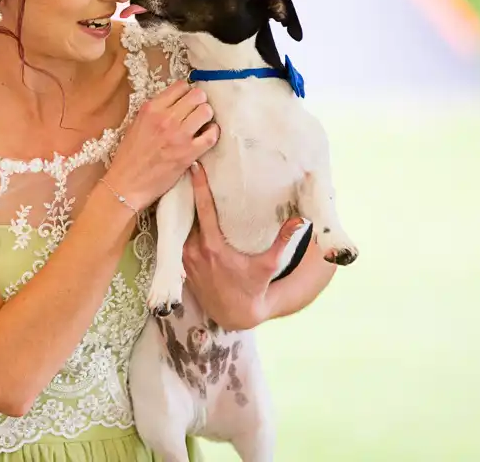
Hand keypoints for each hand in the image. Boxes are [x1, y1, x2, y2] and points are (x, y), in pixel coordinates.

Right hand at [105, 81, 219, 211]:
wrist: (127, 183)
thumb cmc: (129, 156)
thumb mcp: (137, 124)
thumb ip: (155, 111)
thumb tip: (176, 103)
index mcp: (151, 109)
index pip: (181, 86)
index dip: (187, 92)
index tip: (186, 100)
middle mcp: (166, 118)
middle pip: (197, 95)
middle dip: (199, 102)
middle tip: (196, 111)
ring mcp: (179, 136)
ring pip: (206, 111)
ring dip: (206, 116)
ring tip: (201, 123)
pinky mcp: (189, 153)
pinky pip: (211, 135)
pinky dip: (212, 133)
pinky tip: (207, 135)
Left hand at [182, 162, 305, 330]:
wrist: (235, 314)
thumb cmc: (253, 287)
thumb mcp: (269, 265)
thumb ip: (283, 240)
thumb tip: (300, 219)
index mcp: (212, 246)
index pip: (203, 209)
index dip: (199, 187)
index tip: (195, 167)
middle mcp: (194, 250)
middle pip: (187, 213)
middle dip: (188, 192)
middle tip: (188, 166)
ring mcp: (186, 258)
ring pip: (181, 226)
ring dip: (184, 208)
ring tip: (186, 184)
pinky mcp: (182, 264)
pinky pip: (179, 238)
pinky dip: (182, 225)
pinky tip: (184, 211)